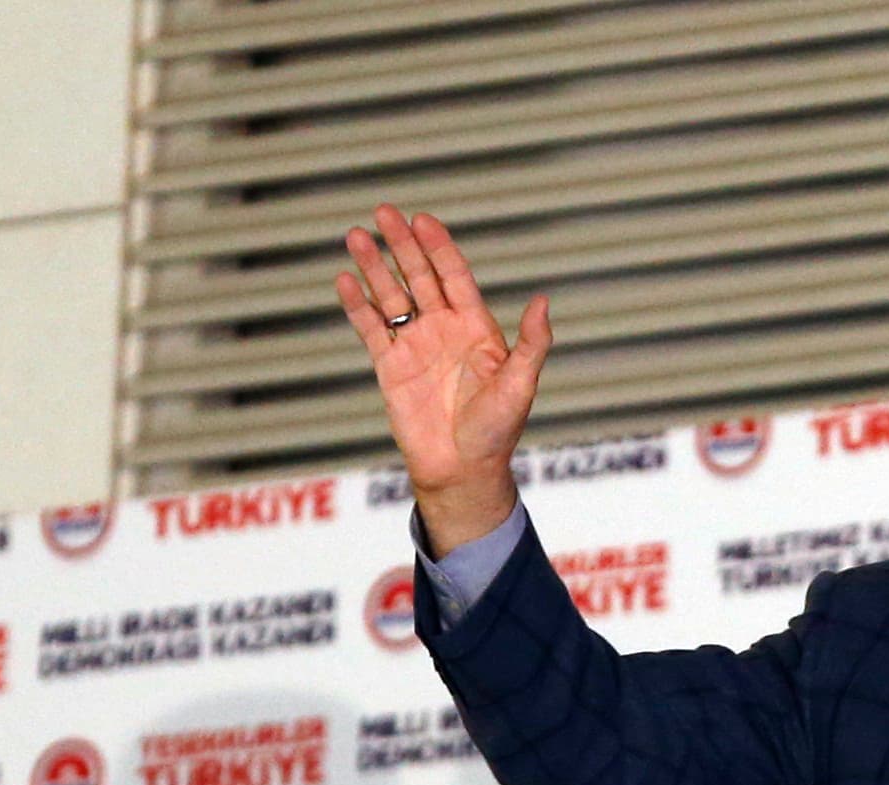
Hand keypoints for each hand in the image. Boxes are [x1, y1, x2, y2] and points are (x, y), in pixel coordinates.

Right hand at [334, 205, 551, 554]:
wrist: (463, 469)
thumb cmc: (497, 431)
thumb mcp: (521, 385)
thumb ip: (532, 343)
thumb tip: (543, 300)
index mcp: (477, 329)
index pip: (455, 277)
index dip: (440, 248)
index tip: (423, 220)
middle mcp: (444, 330)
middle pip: (420, 276)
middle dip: (402, 245)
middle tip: (384, 211)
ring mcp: (415, 345)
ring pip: (391, 296)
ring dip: (374, 267)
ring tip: (356, 236)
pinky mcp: (390, 366)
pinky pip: (371, 328)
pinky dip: (357, 305)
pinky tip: (345, 280)